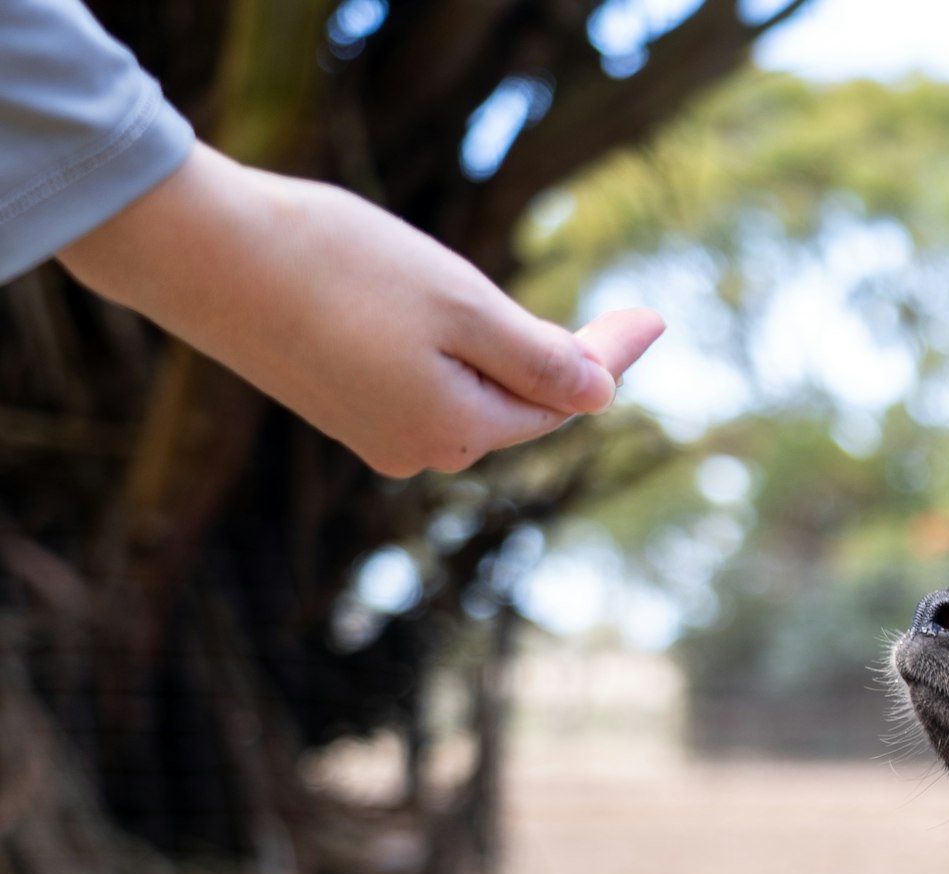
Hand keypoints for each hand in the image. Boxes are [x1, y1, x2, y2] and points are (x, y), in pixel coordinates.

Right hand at [59, 145, 662, 476]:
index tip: (656, 320)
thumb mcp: (463, 307)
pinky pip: (421, 384)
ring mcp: (373, 434)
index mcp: (458, 433)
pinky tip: (432, 310)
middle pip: (517, 405)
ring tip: (507, 308)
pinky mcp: (337, 405)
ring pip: (468, 392)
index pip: (561, 402)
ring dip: (496, 353)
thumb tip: (602, 397)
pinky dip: (447, 352)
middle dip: (556, 359)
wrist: (199, 253)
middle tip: (613, 316)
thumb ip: (539, 359)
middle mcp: (419, 453)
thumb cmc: (338, 269)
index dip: (610, 356)